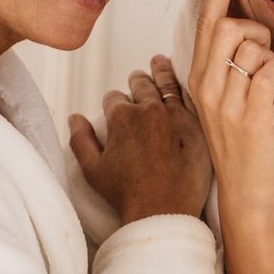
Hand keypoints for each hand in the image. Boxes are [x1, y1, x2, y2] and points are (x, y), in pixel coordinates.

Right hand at [68, 61, 210, 223]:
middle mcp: (149, 110)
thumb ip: (80, 139)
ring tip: (160, 63)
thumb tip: (75, 118)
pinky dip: (188, 89)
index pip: (113, 97)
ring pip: (168, 85)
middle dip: (137, 81)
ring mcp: (177, 116)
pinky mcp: (199, 126)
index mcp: (122, 117)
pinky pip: (193, 99)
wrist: (163, 211)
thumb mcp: (92, 170)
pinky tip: (186, 83)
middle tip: (138, 78)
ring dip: (162, 72)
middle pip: (141, 85)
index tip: (115, 106)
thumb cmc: (127, 195)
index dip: (112, 102)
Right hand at [187, 0, 273, 216]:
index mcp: (198, 79)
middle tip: (265, 53)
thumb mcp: (225, 100)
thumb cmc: (242, 146)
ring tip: (269, 79)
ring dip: (270, 54)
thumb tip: (242, 29)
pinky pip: (270, 68)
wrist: (248, 193)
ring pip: (251, 45)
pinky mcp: (251, 114)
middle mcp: (206, 86)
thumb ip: (228, 66)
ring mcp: (226, 101)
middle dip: (256, 30)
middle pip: (229, 26)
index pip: (205, 24)